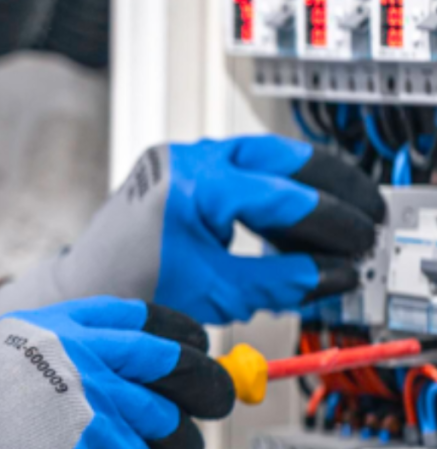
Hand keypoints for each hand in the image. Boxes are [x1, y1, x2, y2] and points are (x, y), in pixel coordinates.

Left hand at [0, 135, 385, 324]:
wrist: (83, 286)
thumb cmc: (129, 290)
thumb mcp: (215, 291)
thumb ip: (280, 281)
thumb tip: (332, 273)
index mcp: (193, 186)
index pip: (282, 196)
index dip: (330, 221)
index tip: (358, 242)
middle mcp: (186, 159)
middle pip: (280, 157)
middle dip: (330, 185)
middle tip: (364, 215)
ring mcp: (180, 158)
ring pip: (262, 157)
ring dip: (302, 186)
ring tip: (334, 222)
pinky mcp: (178, 167)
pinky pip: (239, 168)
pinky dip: (270, 191)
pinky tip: (291, 221)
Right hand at [0, 297, 234, 448]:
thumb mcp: (8, 375)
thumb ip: (65, 366)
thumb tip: (138, 379)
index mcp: (44, 327)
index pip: (128, 314)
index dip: (173, 330)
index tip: (194, 344)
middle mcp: (67, 348)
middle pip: (164, 356)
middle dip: (204, 382)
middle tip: (218, 400)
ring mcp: (84, 391)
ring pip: (165, 416)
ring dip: (175, 447)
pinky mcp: (96, 439)